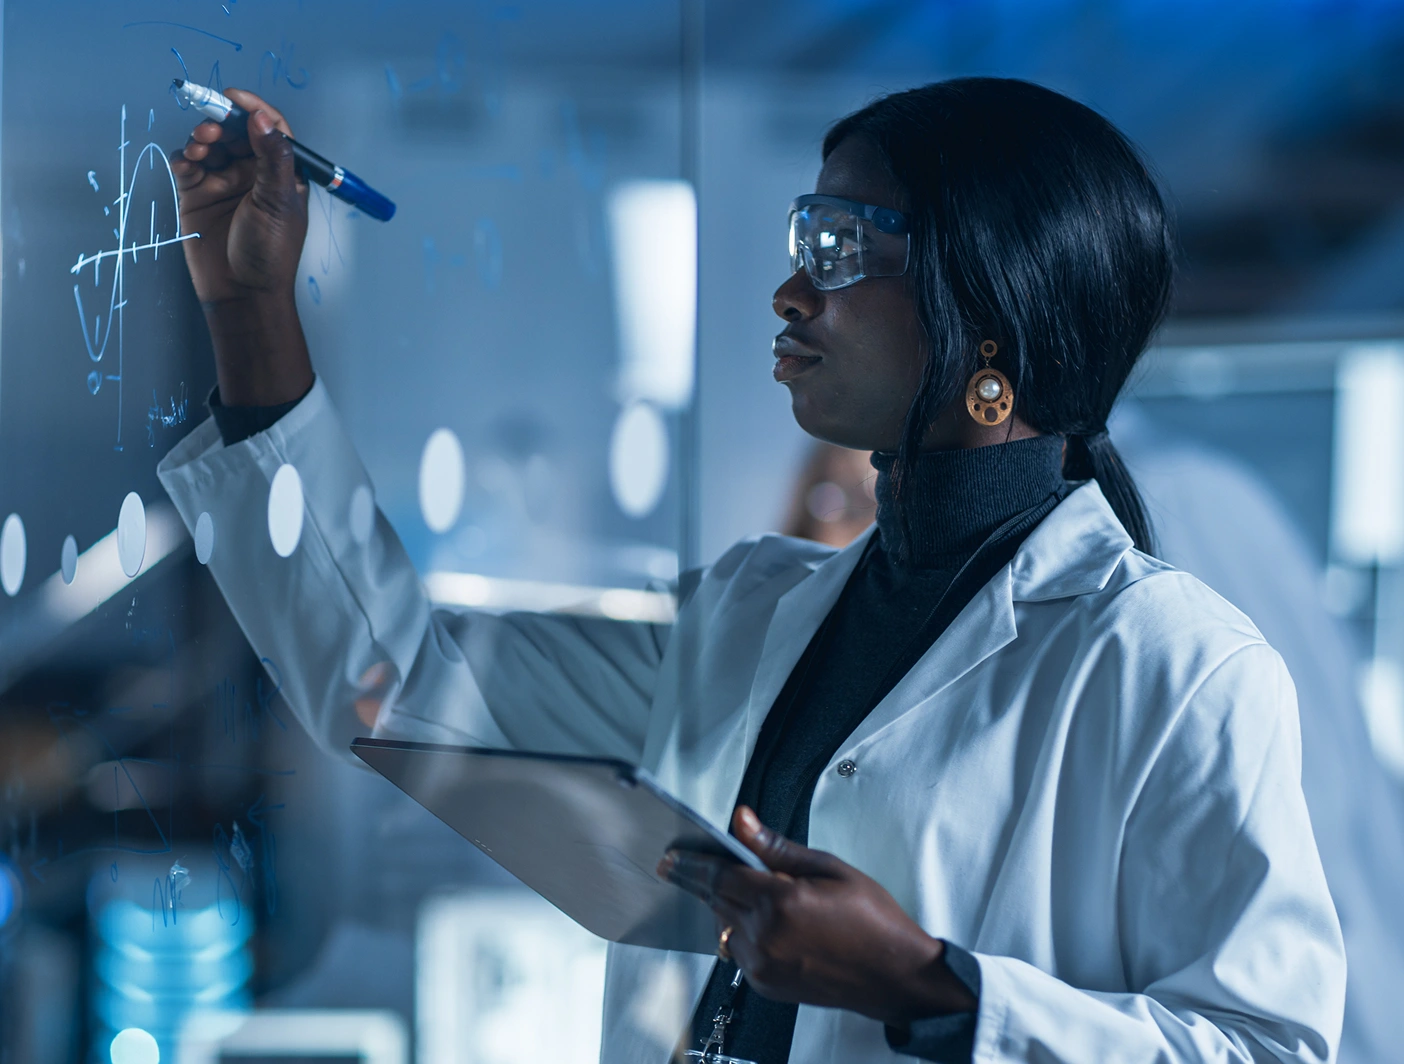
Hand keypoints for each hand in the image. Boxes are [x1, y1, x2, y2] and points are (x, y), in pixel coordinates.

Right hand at [170, 88, 312, 405]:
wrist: (241, 293)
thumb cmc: (269, 253)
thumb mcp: (278, 203)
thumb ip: (272, 158)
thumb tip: (263, 119)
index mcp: (281, 173)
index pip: (270, 129)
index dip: (254, 109)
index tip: (234, 98)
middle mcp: (253, 173)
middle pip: (235, 131)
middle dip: (221, 123)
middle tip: (211, 127)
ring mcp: (223, 181)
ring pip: (209, 143)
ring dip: (202, 138)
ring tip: (200, 148)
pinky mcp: (197, 192)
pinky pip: (187, 163)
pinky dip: (184, 156)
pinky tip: (187, 163)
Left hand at [657, 806, 976, 1029]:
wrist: (895, 976)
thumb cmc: (872, 920)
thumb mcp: (830, 869)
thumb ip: (776, 848)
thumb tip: (742, 821)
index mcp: (780, 902)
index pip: (719, 876)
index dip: (692, 864)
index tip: (671, 856)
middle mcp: (765, 937)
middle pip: (716, 901)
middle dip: (704, 881)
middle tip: (686, 865)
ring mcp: (764, 966)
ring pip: (724, 926)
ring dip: (724, 907)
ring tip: (741, 890)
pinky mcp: (766, 985)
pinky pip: (737, 951)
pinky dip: (739, 932)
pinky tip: (759, 919)